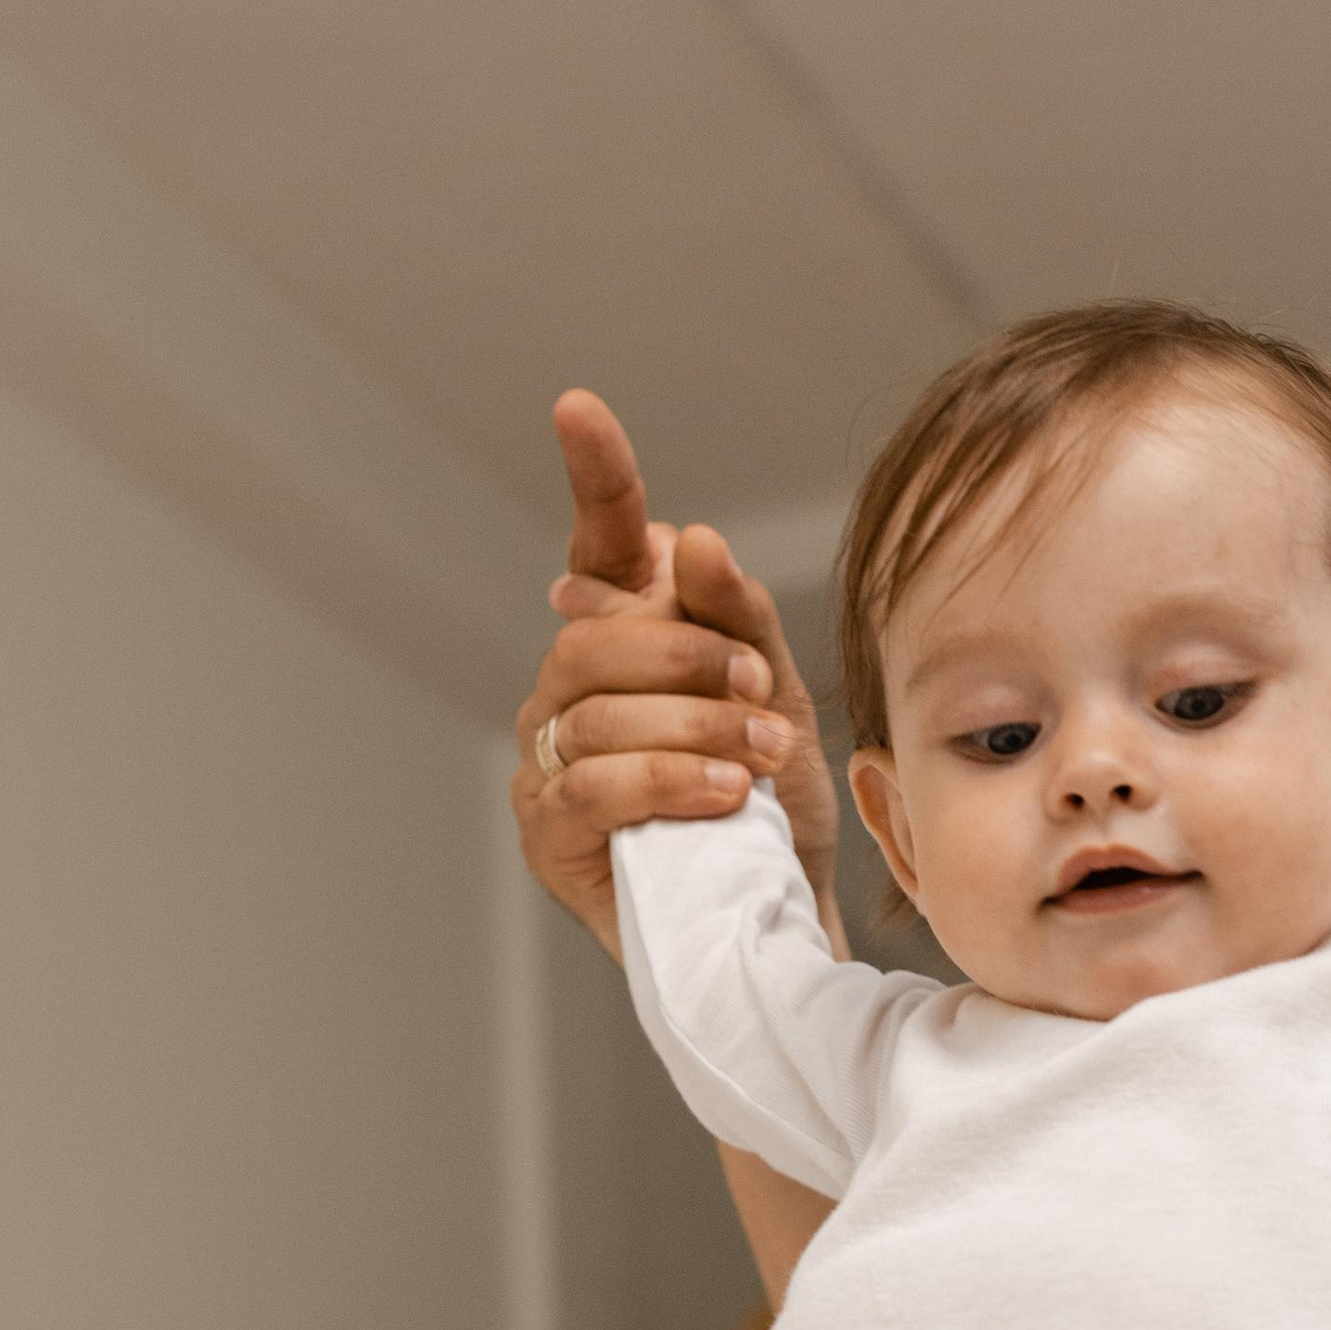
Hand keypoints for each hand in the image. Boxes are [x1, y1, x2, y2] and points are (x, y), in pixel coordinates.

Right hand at [513, 392, 841, 953]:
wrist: (784, 921)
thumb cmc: (776, 808)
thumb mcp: (776, 699)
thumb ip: (740, 618)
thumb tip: (689, 540)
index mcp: (625, 636)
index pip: (603, 544)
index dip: (595, 478)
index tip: (579, 409)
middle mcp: (570, 689)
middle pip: (595, 636)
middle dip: (686, 659)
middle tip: (756, 696)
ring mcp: (546, 761)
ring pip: (596, 713)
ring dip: (693, 731)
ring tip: (760, 762)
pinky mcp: (547, 834)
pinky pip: (592, 784)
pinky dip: (666, 782)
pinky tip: (723, 797)